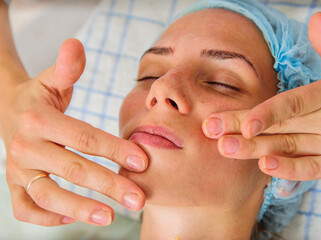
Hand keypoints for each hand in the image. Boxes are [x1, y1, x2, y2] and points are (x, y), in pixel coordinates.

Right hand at [0, 39, 147, 225]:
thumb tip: (76, 44)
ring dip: (80, 209)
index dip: (115, 150)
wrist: (8, 110)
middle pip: (73, 169)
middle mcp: (25, 146)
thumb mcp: (51, 79)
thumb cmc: (40, 97)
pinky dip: (45, 218)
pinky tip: (72, 219)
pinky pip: (25, 208)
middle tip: (138, 200)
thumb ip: (67, 67)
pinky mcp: (13, 184)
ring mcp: (17, 168)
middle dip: (109, 185)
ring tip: (111, 217)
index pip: (84, 137)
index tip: (143, 162)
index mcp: (39, 120)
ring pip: (48, 195)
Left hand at [202, 12, 320, 180]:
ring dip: (254, 150)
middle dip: (242, 130)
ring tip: (225, 148)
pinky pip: (309, 170)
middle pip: (281, 126)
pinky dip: (287, 171)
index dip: (267, 114)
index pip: (293, 104)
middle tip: (212, 131)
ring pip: (288, 148)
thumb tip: (316, 18)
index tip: (241, 121)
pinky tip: (263, 167)